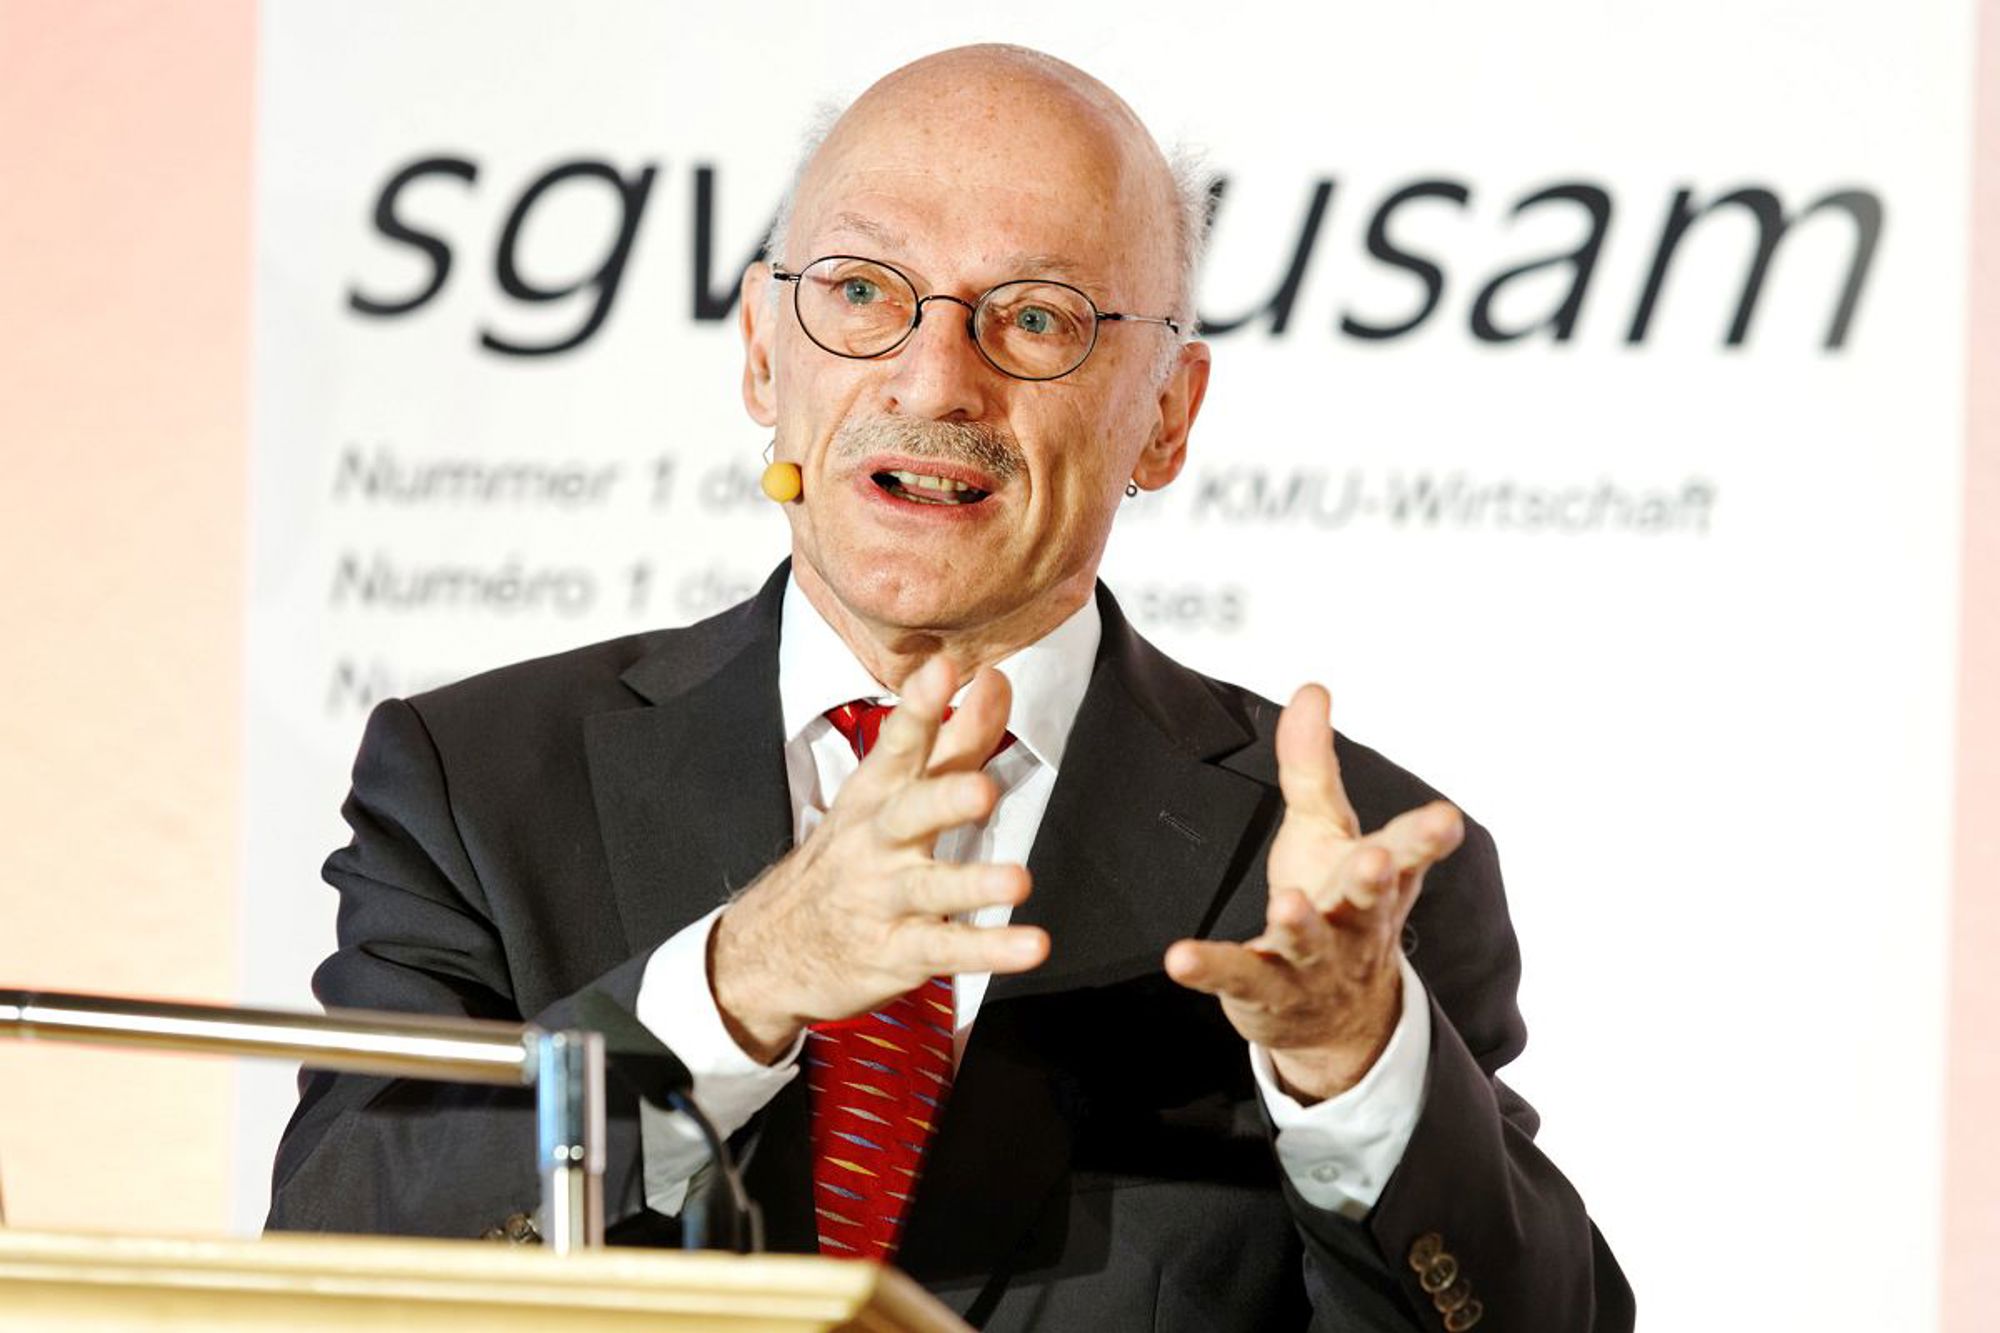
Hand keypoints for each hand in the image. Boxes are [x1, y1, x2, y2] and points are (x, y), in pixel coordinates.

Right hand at [710, 656, 1049, 1061]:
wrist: (772, 950)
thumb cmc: (850, 855)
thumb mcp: (890, 793)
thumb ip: (955, 738)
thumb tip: (998, 679)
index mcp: (877, 794)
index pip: (899, 744)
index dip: (920, 707)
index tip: (944, 668)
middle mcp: (877, 842)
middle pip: (910, 813)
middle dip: (944, 797)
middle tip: (982, 789)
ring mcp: (884, 898)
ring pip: (930, 887)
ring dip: (974, 883)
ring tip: (1019, 881)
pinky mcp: (898, 951)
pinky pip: (946, 950)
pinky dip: (988, 950)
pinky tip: (1030, 944)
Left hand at [1164, 684, 1462, 1102]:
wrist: (1339, 1015)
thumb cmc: (1336, 902)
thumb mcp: (1326, 829)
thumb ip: (1313, 765)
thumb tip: (1312, 689)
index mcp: (1376, 878)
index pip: (1408, 851)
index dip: (1427, 835)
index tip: (1446, 819)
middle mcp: (1353, 922)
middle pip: (1368, 900)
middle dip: (1374, 880)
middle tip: (1379, 860)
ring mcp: (1313, 961)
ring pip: (1309, 943)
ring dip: (1301, 925)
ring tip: (1288, 906)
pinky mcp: (1264, 989)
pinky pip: (1237, 976)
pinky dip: (1210, 967)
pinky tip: (1180, 957)